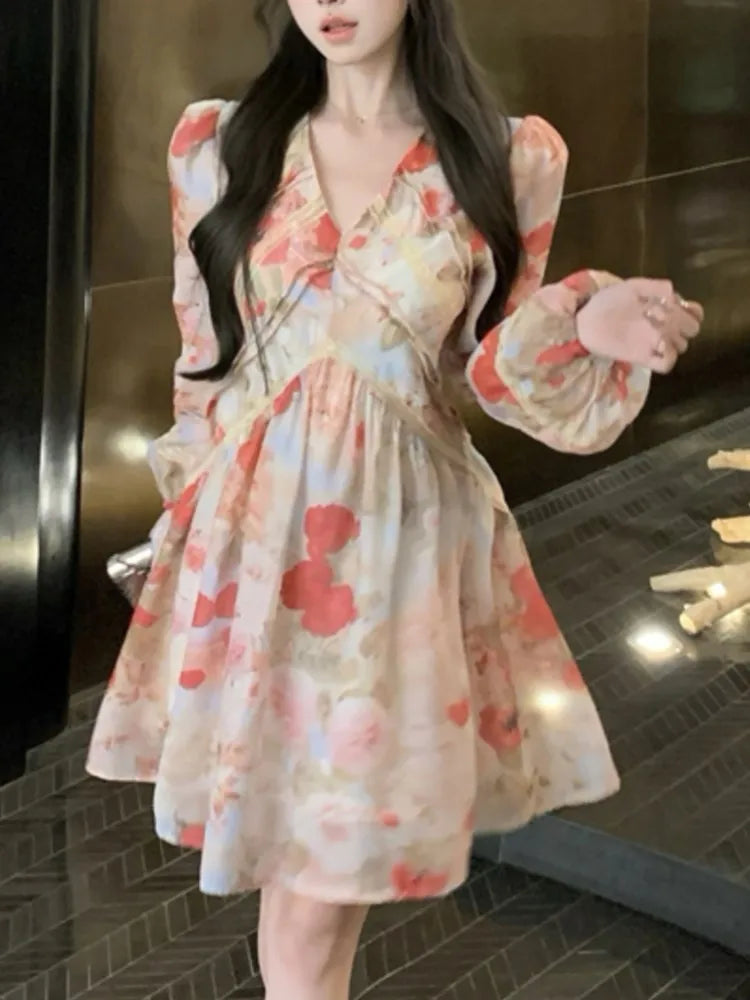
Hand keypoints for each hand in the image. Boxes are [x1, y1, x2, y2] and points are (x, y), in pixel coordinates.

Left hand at [575, 278, 703, 373]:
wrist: (584, 320)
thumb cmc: (607, 301)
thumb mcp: (632, 287)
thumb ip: (655, 286)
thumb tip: (675, 293)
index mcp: (664, 309)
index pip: (694, 313)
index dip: (692, 311)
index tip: (678, 306)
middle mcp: (663, 327)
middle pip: (691, 330)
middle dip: (683, 323)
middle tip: (663, 317)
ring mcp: (654, 343)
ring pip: (682, 346)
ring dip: (675, 338)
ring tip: (656, 330)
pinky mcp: (644, 358)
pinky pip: (667, 364)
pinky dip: (668, 356)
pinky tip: (658, 346)